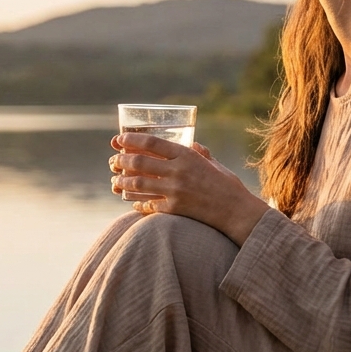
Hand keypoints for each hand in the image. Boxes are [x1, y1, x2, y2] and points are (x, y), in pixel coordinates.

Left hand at [108, 133, 270, 244]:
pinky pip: (147, 204)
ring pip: (138, 184)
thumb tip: (192, 144)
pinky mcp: (173, 209)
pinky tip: (131, 201)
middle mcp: (178, 171)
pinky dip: (136, 202)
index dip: (131, 140)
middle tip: (114, 161)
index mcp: (186, 156)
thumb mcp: (214, 164)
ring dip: (122, 181)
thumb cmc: (227, 185)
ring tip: (115, 181)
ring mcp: (174, 191)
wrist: (237, 211)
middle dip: (121, 160)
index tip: (118, 139)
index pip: (151, 143)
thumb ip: (200, 154)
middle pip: (139, 162)